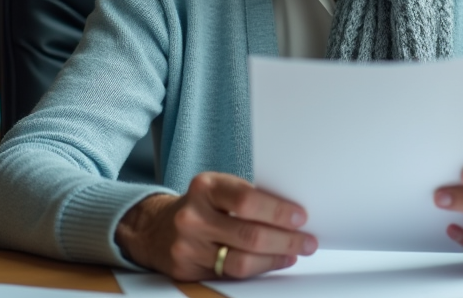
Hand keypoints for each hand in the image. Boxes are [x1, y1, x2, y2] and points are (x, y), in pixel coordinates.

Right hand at [115, 172, 316, 280]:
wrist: (155, 227)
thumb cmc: (200, 205)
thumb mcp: (219, 189)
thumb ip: (248, 198)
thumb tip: (292, 214)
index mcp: (205, 187)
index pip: (247, 200)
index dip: (278, 211)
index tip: (301, 217)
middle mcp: (193, 215)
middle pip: (249, 234)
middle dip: (286, 240)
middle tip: (307, 241)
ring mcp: (187, 245)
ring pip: (242, 261)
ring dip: (275, 258)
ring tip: (294, 253)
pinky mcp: (187, 269)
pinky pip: (230, 274)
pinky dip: (257, 269)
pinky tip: (271, 261)